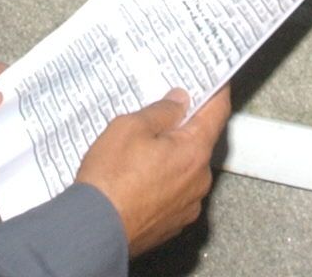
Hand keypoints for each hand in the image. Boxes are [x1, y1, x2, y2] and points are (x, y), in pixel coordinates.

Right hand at [76, 86, 231, 255]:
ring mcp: (188, 205)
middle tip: (159, 117)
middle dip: (184, 128)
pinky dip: (162, 182)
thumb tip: (179, 101)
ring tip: (138, 154)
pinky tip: (137, 180)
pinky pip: (174, 193)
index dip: (217, 91)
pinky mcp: (173, 223)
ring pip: (185, 169)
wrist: (94, 232)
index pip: (218, 111)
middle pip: (200, 142)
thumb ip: (161, 111)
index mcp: (194, 151)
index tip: (216, 80)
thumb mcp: (130, 128)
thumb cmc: (111, 180)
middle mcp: (199, 179)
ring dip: (171, 158)